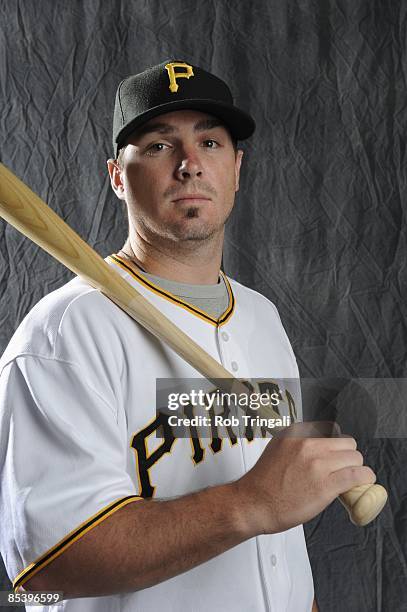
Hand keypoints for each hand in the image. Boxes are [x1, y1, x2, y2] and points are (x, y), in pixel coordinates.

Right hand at [234, 421, 375, 535]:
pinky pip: (358, 475)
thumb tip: (317, 447)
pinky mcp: (326, 485)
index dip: (335, 445)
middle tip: (343, 468)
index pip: (331, 429)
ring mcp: (317, 464)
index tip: (335, 455)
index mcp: (296, 433)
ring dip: (357, 468)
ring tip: (351, 478)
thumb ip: (297, 444)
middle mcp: (308, 445)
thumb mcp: (277, 449)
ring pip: (355, 457)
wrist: (252, 504)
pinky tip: (362, 483)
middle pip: (347, 442)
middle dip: (348, 456)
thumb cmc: (262, 483)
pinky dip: (365, 478)